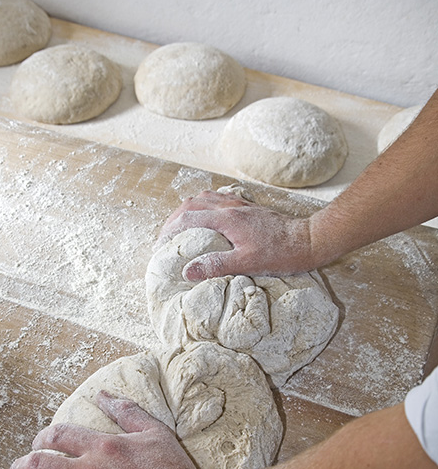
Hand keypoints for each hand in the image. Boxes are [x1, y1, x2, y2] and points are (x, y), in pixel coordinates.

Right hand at [156, 190, 313, 277]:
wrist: (308, 240)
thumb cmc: (281, 253)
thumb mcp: (247, 263)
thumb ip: (216, 265)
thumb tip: (187, 271)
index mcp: (226, 218)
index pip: (187, 219)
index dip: (169, 231)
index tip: (161, 246)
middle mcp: (230, 206)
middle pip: (191, 204)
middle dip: (174, 219)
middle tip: (165, 237)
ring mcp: (240, 204)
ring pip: (204, 198)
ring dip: (188, 210)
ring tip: (180, 227)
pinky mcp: (248, 207)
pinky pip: (218, 198)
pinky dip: (204, 205)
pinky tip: (206, 217)